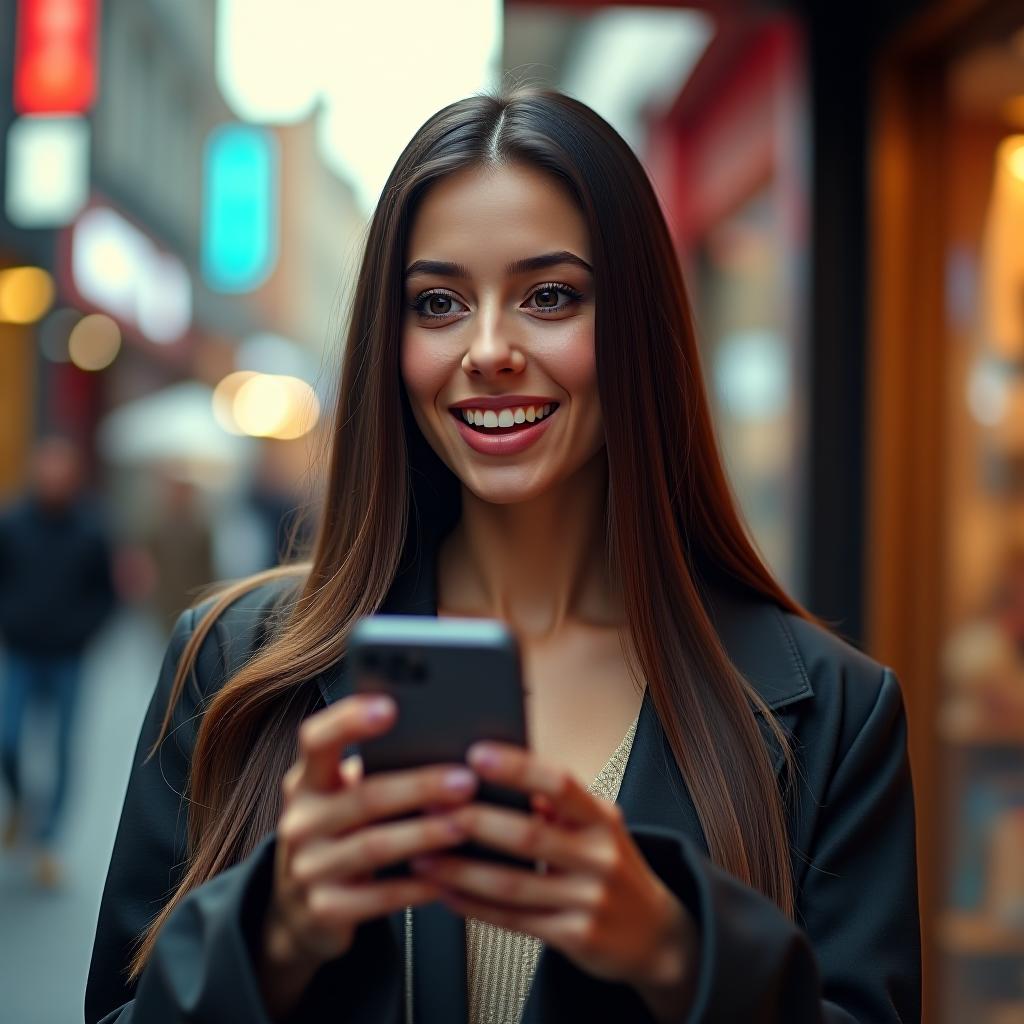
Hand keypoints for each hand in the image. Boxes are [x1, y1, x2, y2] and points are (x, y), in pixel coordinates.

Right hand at [260, 694, 478, 1018]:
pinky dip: (419, 885)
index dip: (349, 721)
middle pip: (363, 796)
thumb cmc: (343, 832)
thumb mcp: (345, 796)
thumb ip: (379, 770)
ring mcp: (307, 868)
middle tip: (466, 779)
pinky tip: (450, 876)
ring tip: (464, 824)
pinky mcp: (324, 910)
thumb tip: (449, 745)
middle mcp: (300, 820)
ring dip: (425, 834)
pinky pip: (380, 896)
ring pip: (374, 846)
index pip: (316, 739)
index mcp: (306, 780)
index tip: (390, 706)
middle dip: (419, 786)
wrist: (300, 908)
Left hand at [411, 743, 698, 1021]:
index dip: (517, 766)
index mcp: (602, 818)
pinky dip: (474, 907)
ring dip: (460, 871)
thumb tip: (505, 772)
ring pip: (512, 885)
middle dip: (474, 821)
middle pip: (529, 836)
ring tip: (423, 855)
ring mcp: (589, 901)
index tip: (476, 753)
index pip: (560, 783)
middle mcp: (600, 857)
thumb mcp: (598, 824)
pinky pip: (513, 921)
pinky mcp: (575, 938)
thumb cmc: (613, 868)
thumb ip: (557, 802)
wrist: (654, 935)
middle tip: (431, 808)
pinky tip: (447, 893)